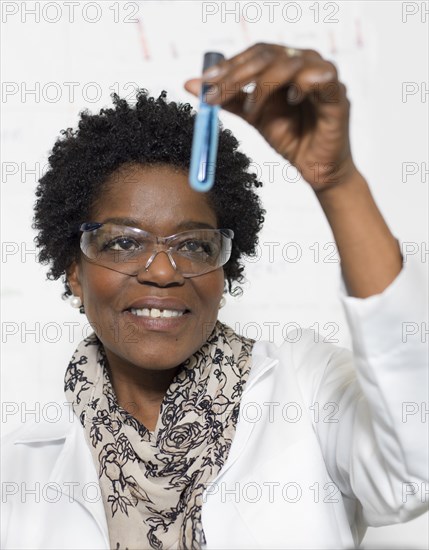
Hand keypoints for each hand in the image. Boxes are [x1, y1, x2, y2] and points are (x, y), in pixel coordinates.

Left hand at [184, 43, 357, 192]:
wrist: (315, 169)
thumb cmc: (291, 138)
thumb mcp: (253, 116)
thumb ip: (227, 99)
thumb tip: (192, 85)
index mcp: (284, 64)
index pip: (255, 54)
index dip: (229, 65)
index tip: (205, 82)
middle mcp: (304, 62)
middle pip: (268, 54)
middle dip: (237, 75)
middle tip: (216, 96)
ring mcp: (322, 75)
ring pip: (288, 63)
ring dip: (263, 85)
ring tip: (251, 110)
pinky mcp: (338, 94)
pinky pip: (320, 76)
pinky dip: (301, 86)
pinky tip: (290, 102)